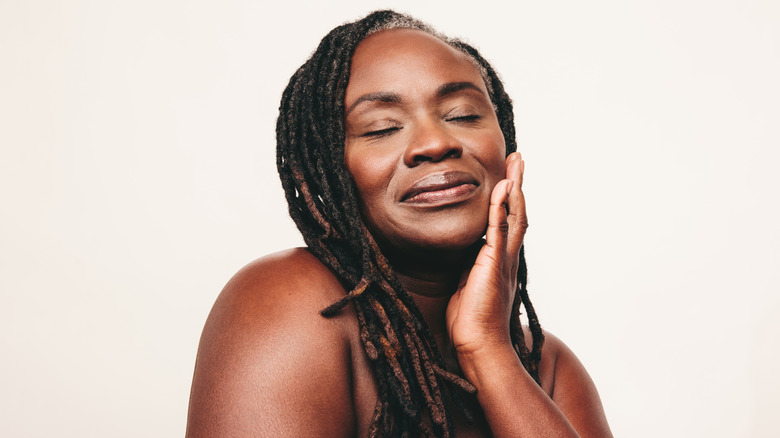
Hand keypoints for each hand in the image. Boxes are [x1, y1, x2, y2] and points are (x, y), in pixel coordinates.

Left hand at [446, 152, 527, 355]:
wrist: (478, 346)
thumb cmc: (471, 322)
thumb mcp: (467, 285)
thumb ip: (468, 267)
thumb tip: (461, 257)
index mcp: (500, 262)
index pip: (507, 223)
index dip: (508, 199)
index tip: (507, 178)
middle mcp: (507, 257)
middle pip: (518, 213)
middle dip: (517, 185)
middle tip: (518, 160)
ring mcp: (503, 260)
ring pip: (515, 216)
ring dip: (515, 188)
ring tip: (516, 164)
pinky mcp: (494, 264)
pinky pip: (499, 230)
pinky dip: (502, 208)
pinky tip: (503, 188)